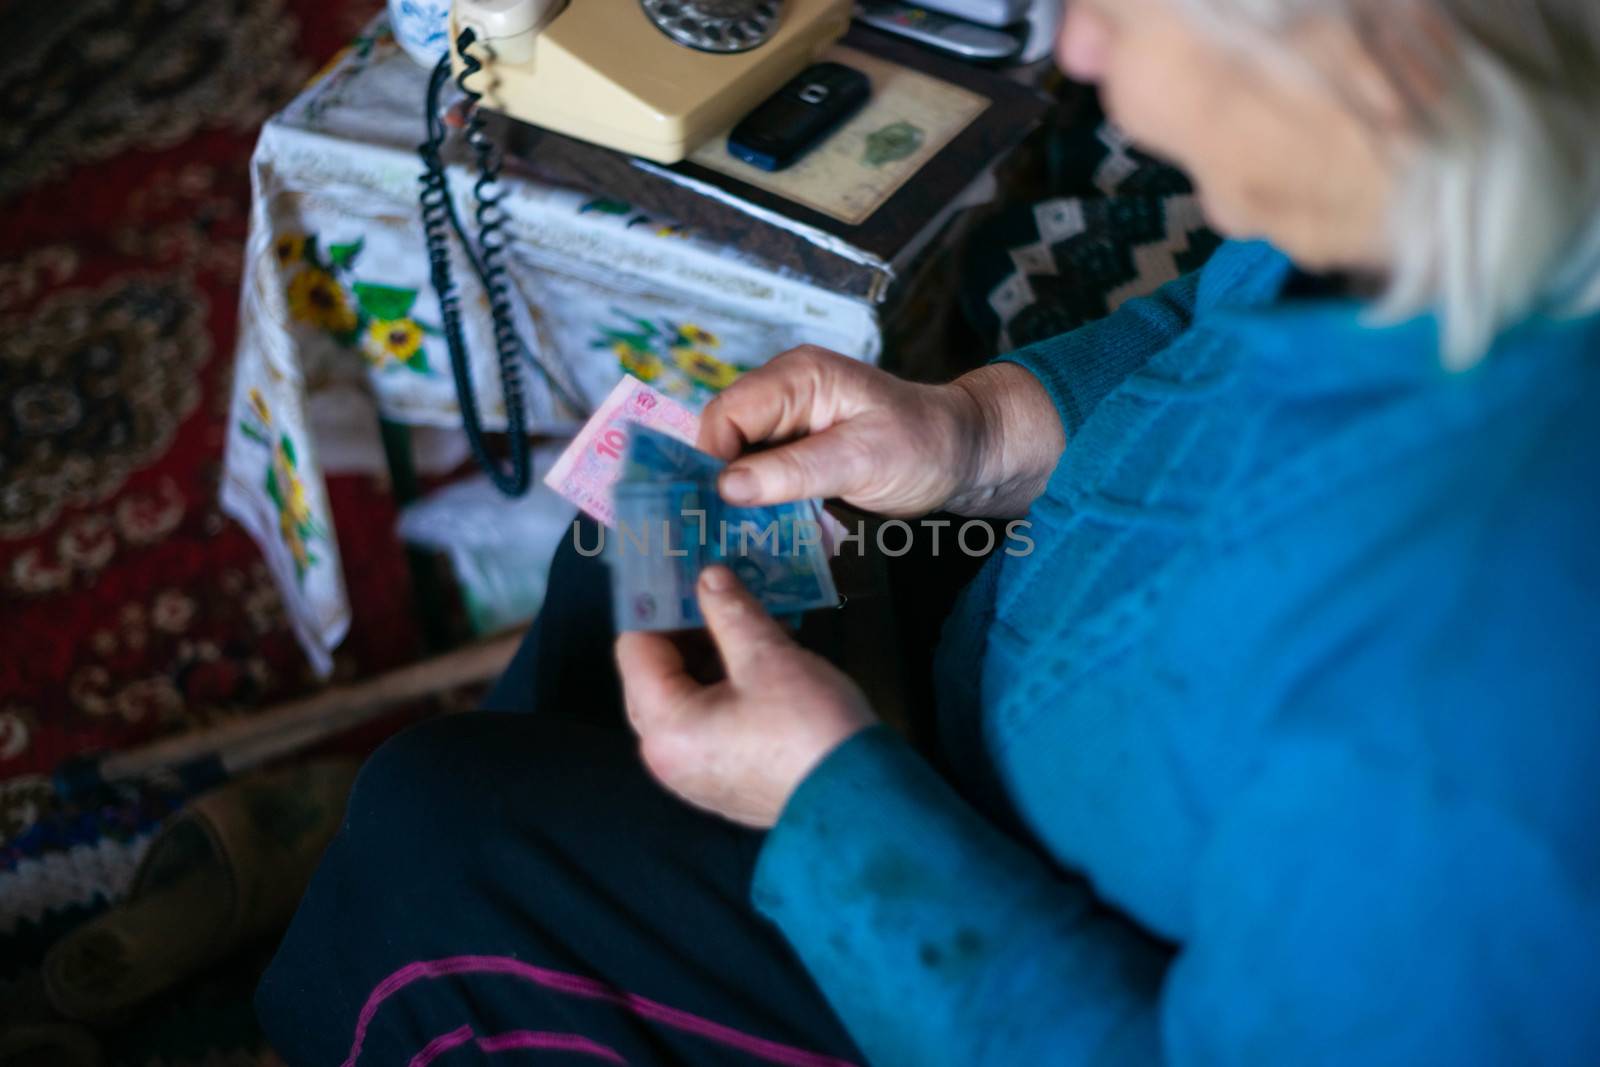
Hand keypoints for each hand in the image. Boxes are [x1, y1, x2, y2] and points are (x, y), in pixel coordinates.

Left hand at [615, 565, 875, 827]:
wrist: (859, 800)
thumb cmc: (807, 726)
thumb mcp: (767, 656)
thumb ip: (730, 611)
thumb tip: (708, 577)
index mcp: (664, 726)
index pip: (636, 647)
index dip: (661, 606)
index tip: (692, 578)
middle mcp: (667, 757)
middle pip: (657, 675)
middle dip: (691, 633)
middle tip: (727, 600)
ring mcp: (695, 776)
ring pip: (687, 699)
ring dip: (716, 659)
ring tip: (760, 629)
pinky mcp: (725, 784)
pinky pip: (710, 725)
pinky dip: (729, 692)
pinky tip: (768, 668)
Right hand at [699, 346, 1063, 517]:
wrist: (969, 454)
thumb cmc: (925, 445)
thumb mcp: (861, 460)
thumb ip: (794, 471)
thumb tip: (727, 487)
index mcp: (796, 377)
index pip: (724, 413)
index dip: (712, 460)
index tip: (719, 509)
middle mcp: (784, 393)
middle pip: (724, 439)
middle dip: (725, 485)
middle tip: (728, 533)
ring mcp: (790, 423)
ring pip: (739, 463)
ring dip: (746, 500)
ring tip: (751, 536)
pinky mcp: (798, 451)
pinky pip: (763, 477)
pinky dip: (767, 505)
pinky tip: (774, 530)